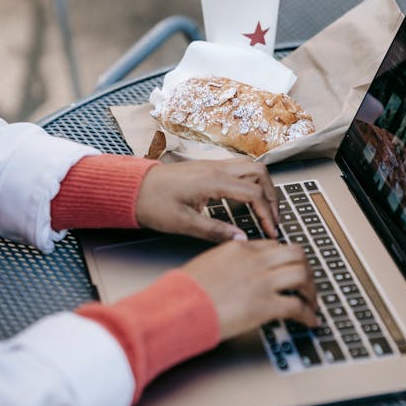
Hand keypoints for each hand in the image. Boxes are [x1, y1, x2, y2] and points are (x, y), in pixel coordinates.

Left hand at [136, 159, 278, 241]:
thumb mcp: (183, 223)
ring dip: (264, 186)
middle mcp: (216, 168)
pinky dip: (251, 182)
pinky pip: (239, 169)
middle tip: (274, 219)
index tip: (272, 231)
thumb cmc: (153, 203)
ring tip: (265, 209)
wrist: (132, 188)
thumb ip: (215, 231)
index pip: (254, 194)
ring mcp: (213, 165)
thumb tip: (241, 240)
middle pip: (260, 172)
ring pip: (251, 167)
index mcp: (213, 181)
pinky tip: (247, 200)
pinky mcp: (208, 167)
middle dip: (273, 195)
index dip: (268, 214)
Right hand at [182, 240, 318, 339]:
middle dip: (306, 268)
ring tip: (311, 301)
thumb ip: (226, 263)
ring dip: (311, 289)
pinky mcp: (265, 305)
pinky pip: (297, 306)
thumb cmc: (185, 290)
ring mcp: (262, 281)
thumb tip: (234, 273)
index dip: (286, 258)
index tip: (289, 268)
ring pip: (302, 275)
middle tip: (307, 282)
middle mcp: (255, 261)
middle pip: (295, 253)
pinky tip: (309, 321)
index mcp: (239, 248)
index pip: (273, 245)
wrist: (179, 306)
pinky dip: (308, 314)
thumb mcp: (207, 264)